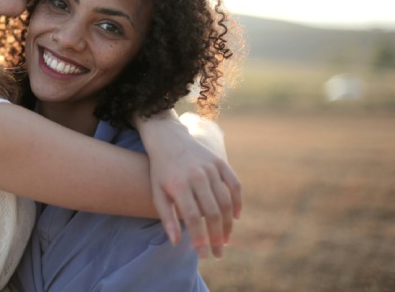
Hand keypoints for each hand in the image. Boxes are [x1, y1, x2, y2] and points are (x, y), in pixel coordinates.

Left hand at [134, 109, 241, 257]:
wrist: (168, 139)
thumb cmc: (160, 170)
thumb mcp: (157, 192)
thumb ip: (166, 217)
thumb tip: (176, 242)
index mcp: (178, 185)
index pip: (192, 218)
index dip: (200, 239)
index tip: (203, 255)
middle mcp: (196, 176)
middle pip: (212, 213)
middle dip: (216, 237)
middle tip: (218, 254)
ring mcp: (210, 168)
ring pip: (225, 201)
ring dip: (227, 224)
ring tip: (224, 240)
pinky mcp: (220, 162)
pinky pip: (235, 185)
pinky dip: (237, 202)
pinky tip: (235, 217)